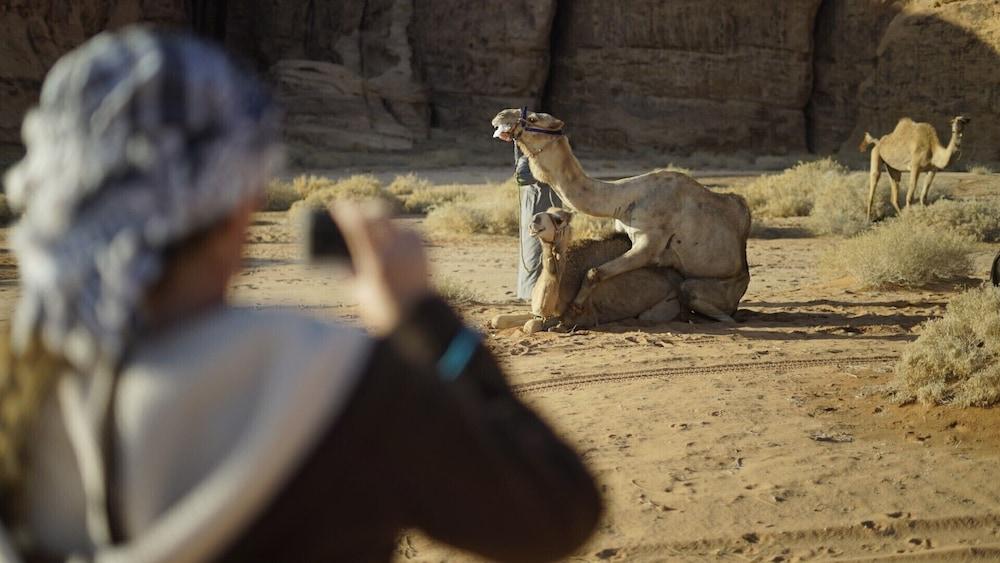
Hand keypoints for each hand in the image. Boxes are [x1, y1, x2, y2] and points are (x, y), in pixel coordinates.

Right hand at [331, 202, 430, 333]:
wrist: (419, 317)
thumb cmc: (384, 310)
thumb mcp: (360, 293)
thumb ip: (349, 278)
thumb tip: (340, 268)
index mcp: (375, 260)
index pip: (359, 225)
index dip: (347, 211)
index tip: (338, 205)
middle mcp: (396, 249)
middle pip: (380, 213)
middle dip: (367, 208)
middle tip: (358, 211)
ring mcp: (412, 248)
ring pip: (396, 223)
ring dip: (385, 223)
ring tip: (377, 231)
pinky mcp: (423, 250)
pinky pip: (410, 234)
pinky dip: (401, 235)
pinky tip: (397, 241)